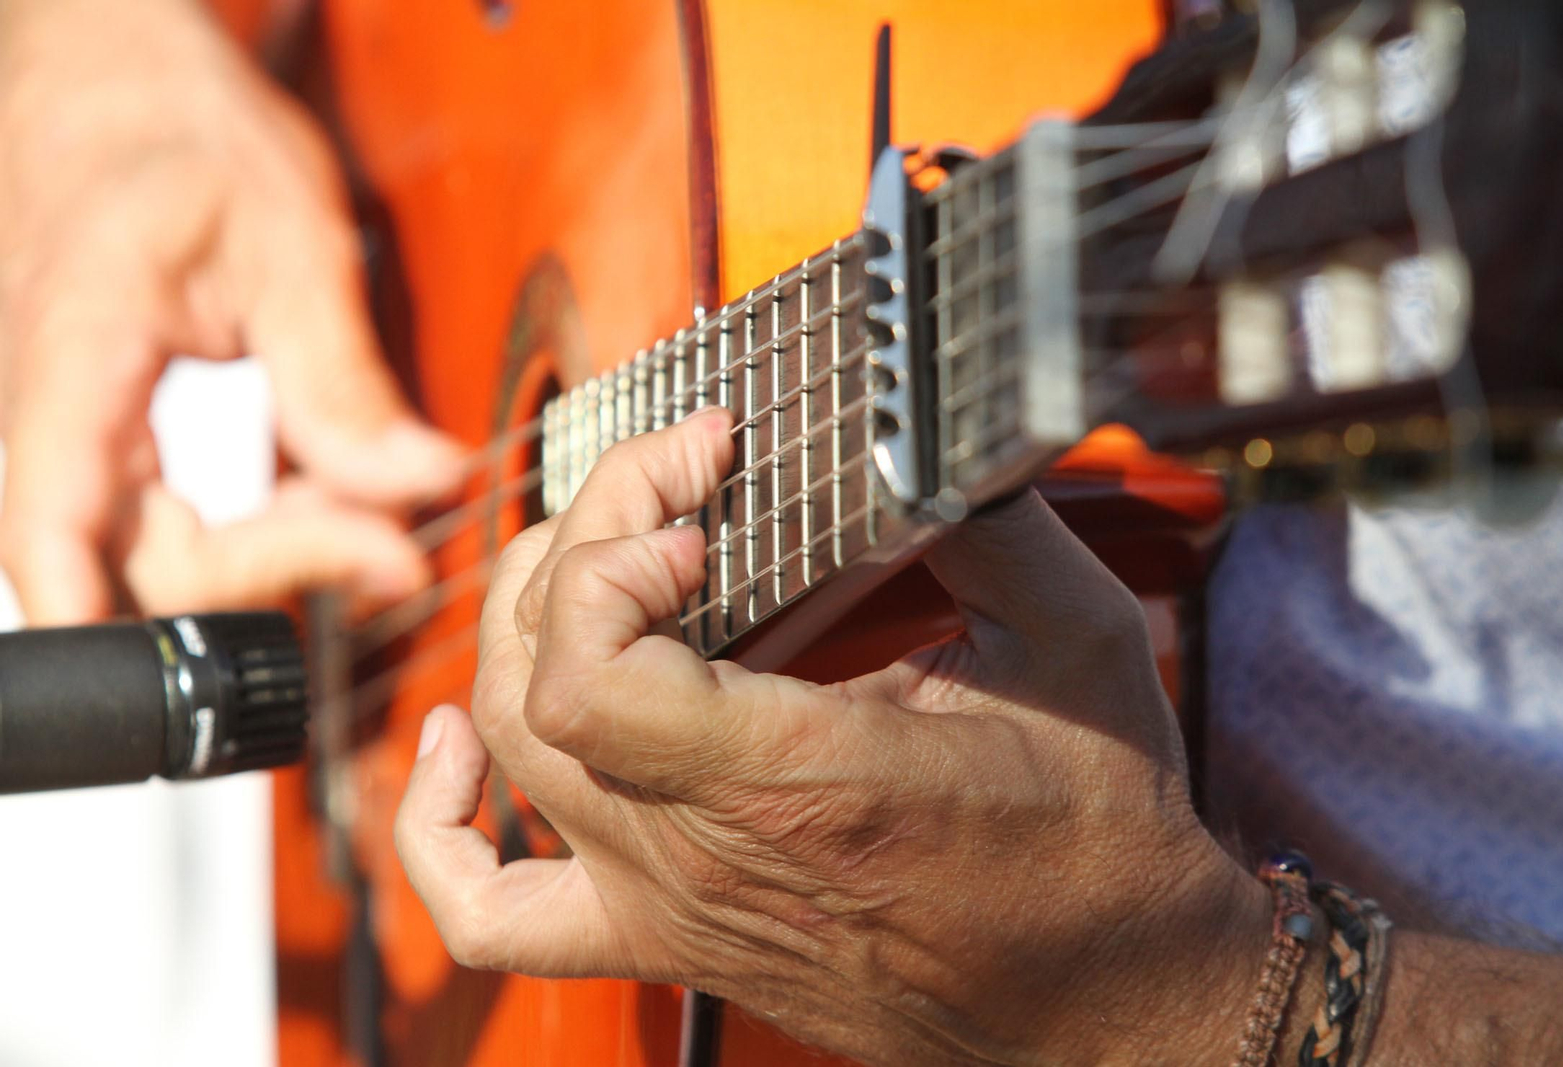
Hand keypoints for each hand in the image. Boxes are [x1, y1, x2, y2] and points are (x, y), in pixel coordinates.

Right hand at [0, 0, 461, 623]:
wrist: (118, 86)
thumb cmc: (181, 133)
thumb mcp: (289, 237)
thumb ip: (343, 378)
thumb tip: (420, 485)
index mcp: (73, 347)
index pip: (57, 519)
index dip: (99, 612)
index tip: (211, 665)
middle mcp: (45, 404)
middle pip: (132, 559)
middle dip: (271, 570)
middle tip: (390, 545)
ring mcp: (65, 426)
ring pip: (150, 552)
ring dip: (267, 553)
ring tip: (367, 515)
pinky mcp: (101, 436)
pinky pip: (162, 520)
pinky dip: (250, 526)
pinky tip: (321, 495)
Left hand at [397, 411, 1272, 1065]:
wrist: (1099, 1012)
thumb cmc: (1095, 851)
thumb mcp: (1076, 649)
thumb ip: (985, 521)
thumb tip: (913, 425)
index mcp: (802, 779)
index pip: (589, 668)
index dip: (614, 547)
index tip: (705, 489)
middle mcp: (706, 853)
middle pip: (541, 672)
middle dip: (593, 535)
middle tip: (681, 482)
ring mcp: (669, 906)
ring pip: (506, 749)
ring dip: (528, 624)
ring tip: (604, 556)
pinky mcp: (666, 939)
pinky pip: (491, 910)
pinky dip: (440, 820)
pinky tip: (463, 744)